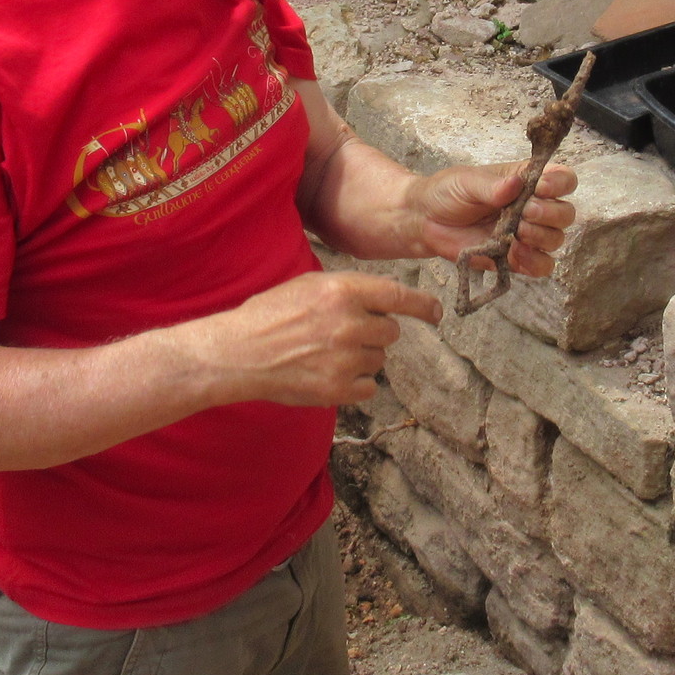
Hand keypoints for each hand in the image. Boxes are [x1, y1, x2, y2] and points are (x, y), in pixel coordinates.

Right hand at [183, 271, 444, 408]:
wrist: (239, 353)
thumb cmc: (270, 315)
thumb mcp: (309, 286)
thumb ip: (348, 290)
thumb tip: (385, 299)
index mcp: (342, 291)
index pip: (399, 295)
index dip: (422, 304)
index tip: (435, 312)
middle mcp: (349, 323)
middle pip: (391, 331)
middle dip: (375, 333)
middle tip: (344, 334)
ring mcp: (344, 359)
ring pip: (378, 360)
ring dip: (362, 358)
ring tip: (326, 353)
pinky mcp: (337, 389)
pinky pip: (369, 387)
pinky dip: (354, 383)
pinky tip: (328, 373)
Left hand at [413, 163, 578, 277]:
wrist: (424, 221)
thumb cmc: (447, 192)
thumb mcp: (467, 181)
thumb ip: (491, 185)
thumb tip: (515, 184)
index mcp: (526, 181)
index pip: (563, 179)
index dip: (560, 184)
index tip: (542, 187)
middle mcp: (533, 207)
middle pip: (566, 213)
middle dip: (550, 214)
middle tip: (524, 213)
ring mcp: (526, 235)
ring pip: (556, 240)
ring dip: (541, 237)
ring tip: (516, 232)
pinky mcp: (516, 259)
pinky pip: (541, 266)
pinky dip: (534, 262)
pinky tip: (515, 254)